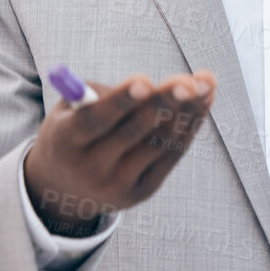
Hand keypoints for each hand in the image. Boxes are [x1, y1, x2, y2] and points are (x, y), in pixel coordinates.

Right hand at [24, 71, 216, 235]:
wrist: (65, 186)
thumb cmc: (74, 129)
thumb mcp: (73, 108)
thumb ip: (107, 94)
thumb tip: (154, 84)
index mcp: (64, 141)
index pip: (94, 121)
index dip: (121, 101)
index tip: (145, 79)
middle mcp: (90, 168)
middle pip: (133, 133)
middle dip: (164, 103)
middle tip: (189, 81)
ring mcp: (118, 184)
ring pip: (159, 143)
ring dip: (186, 110)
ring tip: (205, 82)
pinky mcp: (142, 191)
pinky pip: (171, 154)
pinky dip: (189, 126)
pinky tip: (203, 101)